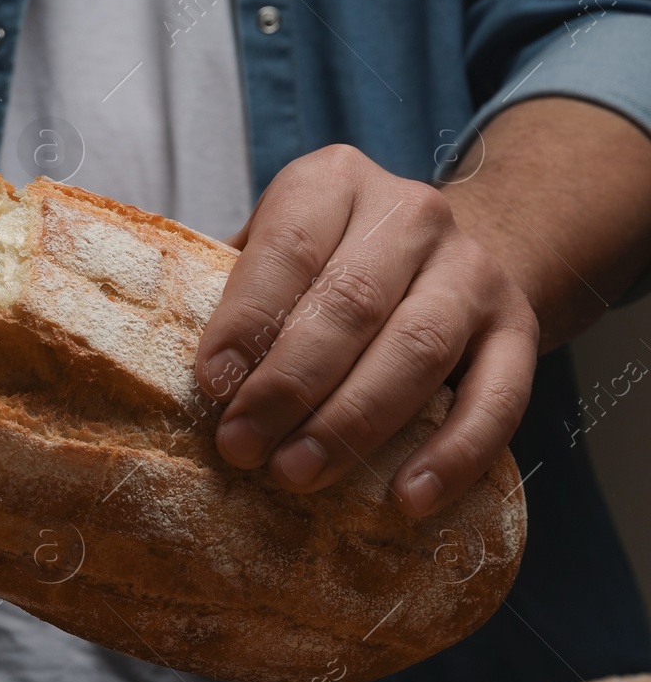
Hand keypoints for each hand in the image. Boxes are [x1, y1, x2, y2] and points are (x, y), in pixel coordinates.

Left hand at [194, 145, 538, 517]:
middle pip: (350, 303)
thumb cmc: (326, 265)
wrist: (446, 255)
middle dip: (289, 385)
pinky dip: (453, 454)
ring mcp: (473, 269)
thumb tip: (162, 366)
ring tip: (299, 474)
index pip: (288, 247)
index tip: (212, 385)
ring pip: (417, 348)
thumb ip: (229, 290)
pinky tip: (406, 499)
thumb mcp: (275, 251)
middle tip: (242, 447)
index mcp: (334, 182)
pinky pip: (497, 397)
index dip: (247, 319)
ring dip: (352, 422)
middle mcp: (412, 214)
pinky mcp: (519, 329)